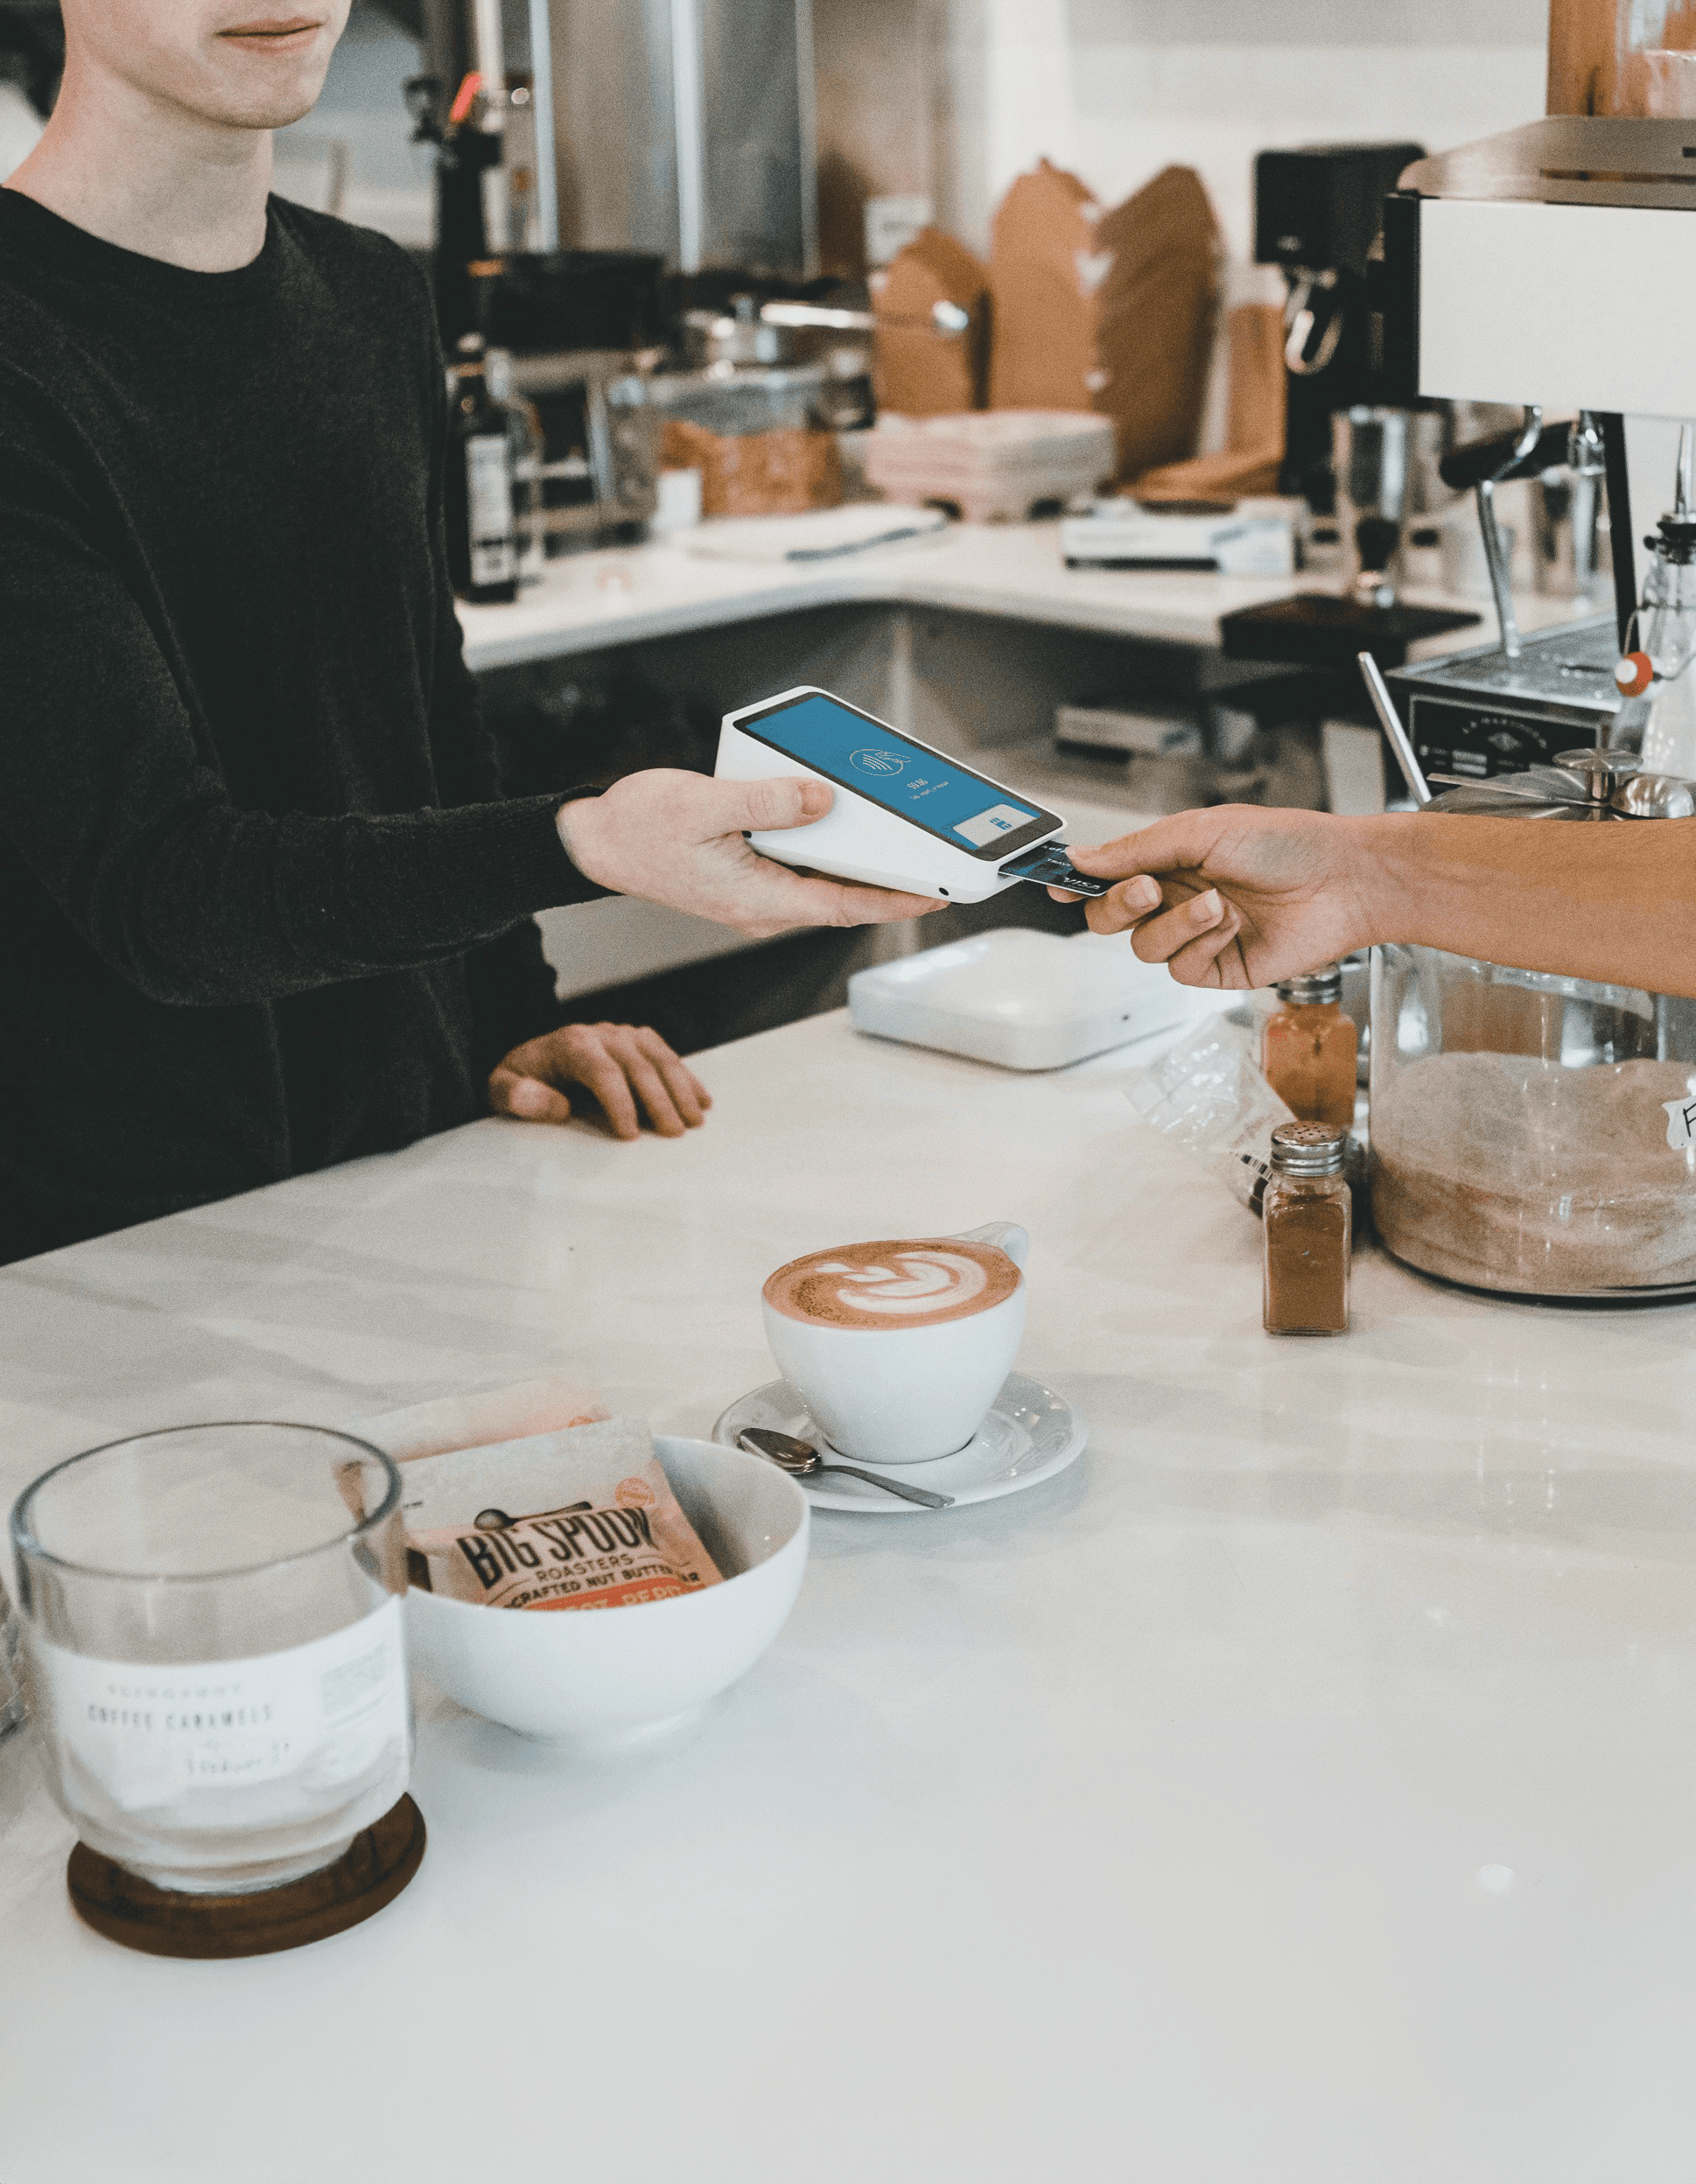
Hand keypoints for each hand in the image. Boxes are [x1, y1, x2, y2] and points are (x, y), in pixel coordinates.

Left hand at [489, 1023, 711, 1139]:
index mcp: (571, 1043)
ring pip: (660, 1059)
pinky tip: (702, 1100)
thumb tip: (558, 1107)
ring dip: (680, 1090)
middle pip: (639, 1066)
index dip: (620, 1103)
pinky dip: (687, 1077)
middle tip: (673, 1134)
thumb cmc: (521, 1078)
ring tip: (694, 1122)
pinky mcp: (638, 1039)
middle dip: (659, 1101)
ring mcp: (623, 1034)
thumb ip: (518, 1097)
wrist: (532, 1056)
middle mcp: (602, 1033)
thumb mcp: (501, 1088)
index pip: (603, 1072)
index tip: (631, 1135)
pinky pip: (668, 1055)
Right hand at [557, 771, 941, 938]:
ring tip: (902, 835)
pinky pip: (801, 868)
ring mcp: (756, 895)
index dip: (897, 900)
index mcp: (757, 898)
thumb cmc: (639, 827)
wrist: (595, 841)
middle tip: (937, 856)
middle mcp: (763, 906)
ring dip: (860, 862)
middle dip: (891, 879)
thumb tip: (821, 800)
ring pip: (824, 882)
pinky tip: (841, 821)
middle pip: (843, 896)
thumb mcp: (704, 804)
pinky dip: (828, 849)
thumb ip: (767, 803)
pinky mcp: (749, 878)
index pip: (845, 906)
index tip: (938, 893)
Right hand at [1051, 806, 1376, 988]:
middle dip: (1118, 905)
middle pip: (1111, 917)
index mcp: (1169, 859)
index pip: (1108, 874)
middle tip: (1147, 889)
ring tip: (1216, 904)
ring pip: (1144, 947)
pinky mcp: (1219, 967)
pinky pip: (1182, 969)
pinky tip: (1231, 925)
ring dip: (1175, 924)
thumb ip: (1136, 848)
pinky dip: (1202, 945)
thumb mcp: (1202, 830)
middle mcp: (1177, 898)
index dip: (1077, 881)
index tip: (1055, 882)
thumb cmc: (1287, 843)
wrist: (1343, 881)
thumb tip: (1082, 857)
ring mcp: (1197, 935)